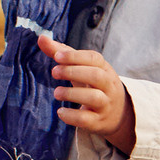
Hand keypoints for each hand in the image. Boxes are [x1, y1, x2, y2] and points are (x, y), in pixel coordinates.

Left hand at [37, 34, 134, 153]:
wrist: (117, 113)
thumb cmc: (94, 84)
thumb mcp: (82, 68)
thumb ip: (62, 53)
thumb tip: (41, 38)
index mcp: (104, 69)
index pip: (94, 58)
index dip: (76, 56)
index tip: (57, 56)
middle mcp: (108, 86)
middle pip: (96, 76)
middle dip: (73, 72)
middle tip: (54, 72)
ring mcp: (105, 104)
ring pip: (94, 98)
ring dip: (72, 94)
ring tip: (56, 92)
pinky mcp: (98, 122)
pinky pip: (87, 119)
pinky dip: (72, 117)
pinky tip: (60, 112)